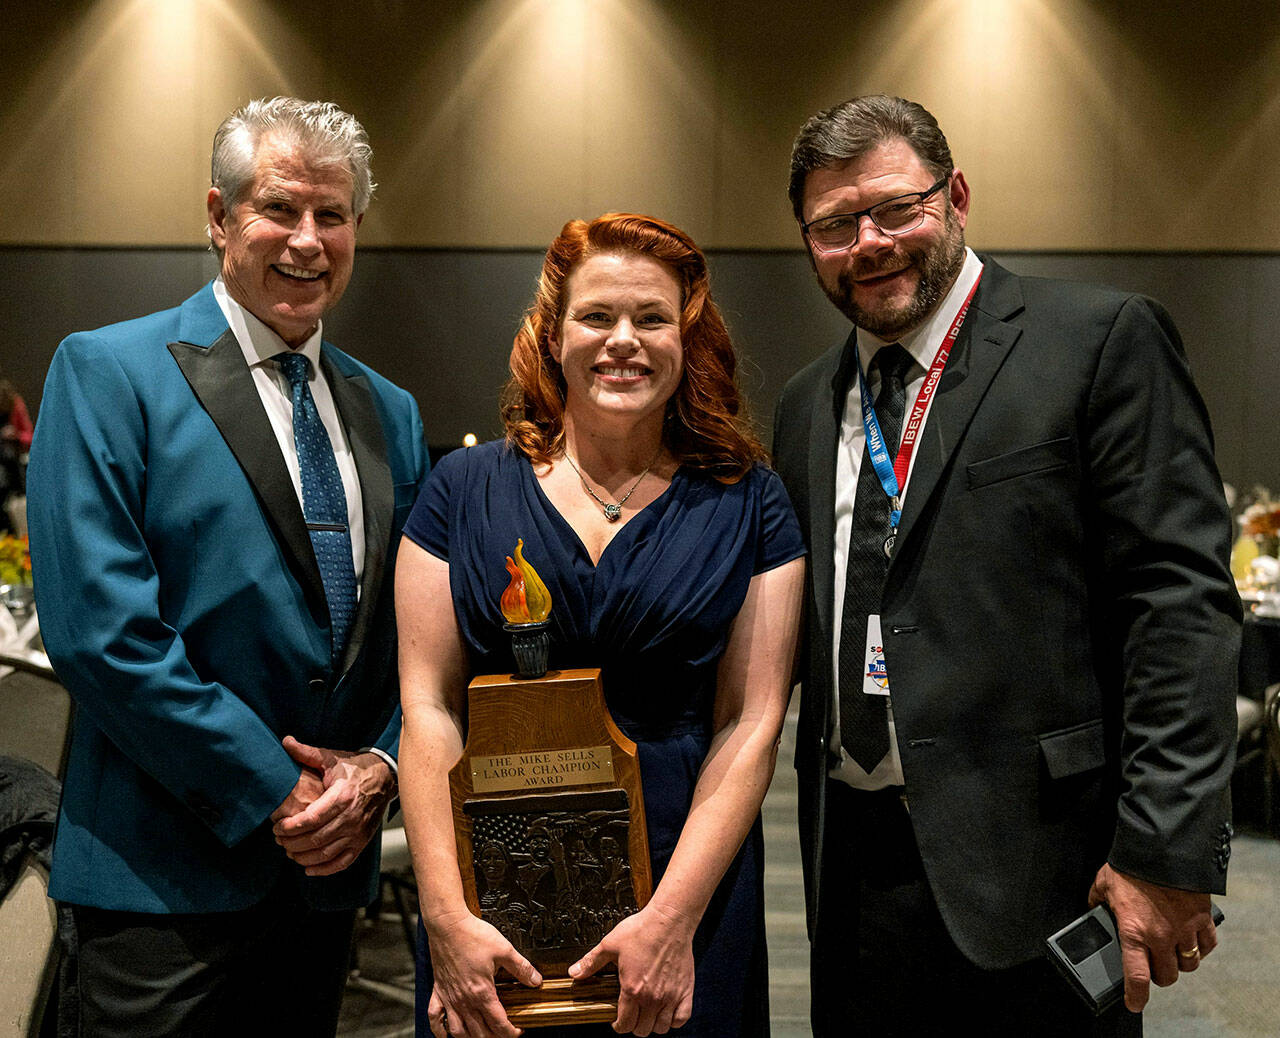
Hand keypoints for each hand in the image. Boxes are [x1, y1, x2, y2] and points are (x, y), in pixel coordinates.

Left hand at [271, 735, 395, 875]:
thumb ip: (307, 753)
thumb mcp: (331, 758)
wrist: (384, 778)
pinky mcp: (362, 842)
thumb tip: (286, 741)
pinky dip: (324, 869)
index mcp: (341, 795)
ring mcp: (358, 832)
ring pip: (325, 853)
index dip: (290, 827)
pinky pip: (342, 862)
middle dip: (291, 842)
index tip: (276, 827)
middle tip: (278, 839)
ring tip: (289, 850)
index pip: (310, 819)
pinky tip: (308, 867)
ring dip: (302, 857)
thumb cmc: (354, 768)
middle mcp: (351, 817)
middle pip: (314, 839)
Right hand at [425, 909, 540, 1037]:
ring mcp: (450, 997)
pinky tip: (446, 1034)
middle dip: (494, 1037)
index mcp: (482, 992)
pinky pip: (435, 1018)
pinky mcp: (438, 990)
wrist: (448, 924)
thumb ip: (521, 967)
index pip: (498, 1024)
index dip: (510, 1032)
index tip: (518, 1031)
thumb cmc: (472, 935)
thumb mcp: (504, 949)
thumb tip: (536, 980)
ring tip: (480, 1036)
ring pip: (458, 1031)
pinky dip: (440, 1030)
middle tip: (503, 1033)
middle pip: (479, 1032)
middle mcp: (464, 1000)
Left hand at [569, 903, 694, 1034]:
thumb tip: (574, 973)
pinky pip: (682, 1018)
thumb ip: (591, 962)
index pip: (624, 1024)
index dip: (618, 1025)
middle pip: (642, 1030)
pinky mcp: (686, 990)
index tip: (617, 1020)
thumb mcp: (610, 944)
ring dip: (653, 1024)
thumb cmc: (642, 929)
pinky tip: (668, 1010)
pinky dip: (675, 1019)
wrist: (669, 920)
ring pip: (661, 1027)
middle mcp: (652, 997)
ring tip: (648, 1013)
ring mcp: (671, 996)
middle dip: (634, 1026)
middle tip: (632, 1014)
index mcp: (632, 989)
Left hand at [1089, 863, 1216, 1011]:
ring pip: (1189, 964)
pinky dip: (1201, 947)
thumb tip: (1094, 909)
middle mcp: (1160, 936)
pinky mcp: (1202, 918)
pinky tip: (1192, 940)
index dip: (1136, 995)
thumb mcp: (1103, 883)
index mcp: (1133, 931)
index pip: (1136, 975)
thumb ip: (1098, 901)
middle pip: (1167, 976)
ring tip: (1172, 953)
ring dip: (1181, 962)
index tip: (1135, 1003)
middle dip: (1160, 975)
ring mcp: (1184, 929)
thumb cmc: (1130, 865)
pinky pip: (1207, 945)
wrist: (1161, 847)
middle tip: (1153, 966)